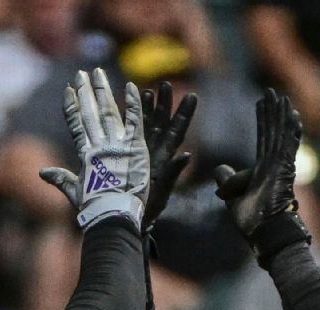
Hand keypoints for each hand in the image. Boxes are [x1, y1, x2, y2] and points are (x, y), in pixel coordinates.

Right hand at [39, 69, 148, 230]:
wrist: (114, 215)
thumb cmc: (95, 209)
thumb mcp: (75, 193)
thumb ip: (61, 179)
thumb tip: (42, 172)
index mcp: (86, 155)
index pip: (76, 125)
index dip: (72, 107)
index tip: (68, 91)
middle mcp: (99, 145)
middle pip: (90, 113)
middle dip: (85, 92)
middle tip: (81, 73)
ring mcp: (117, 145)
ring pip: (109, 112)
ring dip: (103, 90)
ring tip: (98, 72)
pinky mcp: (136, 148)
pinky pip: (135, 121)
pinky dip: (134, 104)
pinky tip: (132, 87)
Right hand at [141, 82, 197, 231]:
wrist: (127, 216)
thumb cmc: (147, 207)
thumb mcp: (163, 191)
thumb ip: (173, 172)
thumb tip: (187, 155)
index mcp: (166, 158)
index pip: (178, 131)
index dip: (184, 114)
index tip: (192, 96)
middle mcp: (155, 151)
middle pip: (162, 122)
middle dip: (165, 103)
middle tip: (166, 83)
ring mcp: (141, 150)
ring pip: (146, 124)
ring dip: (148, 107)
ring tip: (149, 90)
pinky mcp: (128, 153)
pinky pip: (130, 132)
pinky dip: (130, 118)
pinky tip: (128, 103)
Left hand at [213, 88, 301, 238]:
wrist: (263, 233)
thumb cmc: (251, 221)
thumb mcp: (232, 196)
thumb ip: (227, 180)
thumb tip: (218, 169)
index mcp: (264, 169)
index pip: (264, 138)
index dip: (262, 120)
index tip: (260, 103)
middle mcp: (275, 165)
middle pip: (273, 131)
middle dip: (272, 111)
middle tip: (271, 91)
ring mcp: (282, 166)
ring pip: (281, 134)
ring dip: (280, 114)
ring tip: (280, 95)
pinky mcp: (285, 169)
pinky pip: (289, 145)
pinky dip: (291, 129)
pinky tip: (293, 112)